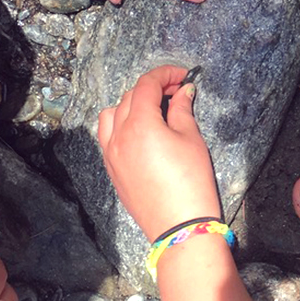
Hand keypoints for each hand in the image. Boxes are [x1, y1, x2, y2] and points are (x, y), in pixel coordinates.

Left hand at [98, 65, 219, 241]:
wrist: (180, 226)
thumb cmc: (191, 181)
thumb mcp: (192, 139)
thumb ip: (182, 110)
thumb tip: (183, 91)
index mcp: (139, 124)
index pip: (146, 85)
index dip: (165, 74)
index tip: (182, 75)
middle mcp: (118, 136)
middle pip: (129, 97)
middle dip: (152, 88)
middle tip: (175, 91)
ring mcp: (111, 154)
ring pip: (111, 115)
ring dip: (130, 105)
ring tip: (153, 111)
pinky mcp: (112, 170)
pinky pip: (108, 136)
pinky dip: (120, 125)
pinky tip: (141, 131)